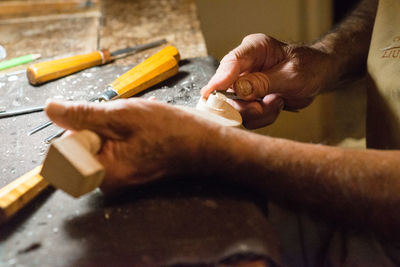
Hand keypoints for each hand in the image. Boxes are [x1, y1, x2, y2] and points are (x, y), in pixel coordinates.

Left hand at [45, 99, 211, 192]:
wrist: (200, 143)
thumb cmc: (168, 130)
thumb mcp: (122, 115)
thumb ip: (83, 114)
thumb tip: (50, 109)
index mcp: (102, 172)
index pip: (66, 148)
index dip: (80, 127)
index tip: (104, 121)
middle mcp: (106, 180)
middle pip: (81, 145)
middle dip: (98, 124)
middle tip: (124, 119)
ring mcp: (117, 176)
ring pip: (98, 143)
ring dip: (111, 125)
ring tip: (135, 122)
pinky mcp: (126, 169)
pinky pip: (111, 147)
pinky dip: (120, 133)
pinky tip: (138, 127)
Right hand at [201, 33, 333, 128]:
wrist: (317, 76)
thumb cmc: (308, 67)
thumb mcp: (291, 74)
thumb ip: (264, 82)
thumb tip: (239, 89)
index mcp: (253, 49)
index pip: (230, 63)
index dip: (219, 80)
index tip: (209, 94)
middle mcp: (243, 66)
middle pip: (227, 91)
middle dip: (246, 105)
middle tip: (265, 105)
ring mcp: (243, 83)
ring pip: (236, 108)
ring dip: (257, 112)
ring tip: (277, 102)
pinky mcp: (246, 98)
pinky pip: (245, 116)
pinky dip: (261, 116)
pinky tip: (275, 104)